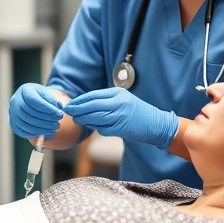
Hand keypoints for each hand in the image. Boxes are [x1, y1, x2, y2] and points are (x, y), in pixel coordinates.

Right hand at [8, 83, 63, 140]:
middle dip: (45, 120)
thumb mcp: (47, 93)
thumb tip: (58, 108)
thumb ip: (52, 99)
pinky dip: (36, 134)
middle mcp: (15, 101)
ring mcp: (12, 113)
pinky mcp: (14, 124)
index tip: (59, 113)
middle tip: (58, 123)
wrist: (32, 101)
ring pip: (25, 123)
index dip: (47, 108)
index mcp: (24, 90)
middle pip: (28, 113)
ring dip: (42, 128)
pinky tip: (47, 133)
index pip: (33, 100)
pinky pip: (23, 131)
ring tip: (54, 128)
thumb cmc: (41, 97)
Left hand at [64, 88, 178, 148]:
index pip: (92, 95)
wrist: (155, 123)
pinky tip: (92, 126)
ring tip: (76, 119)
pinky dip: (95, 128)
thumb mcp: (123, 99)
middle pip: (91, 106)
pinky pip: (102, 129)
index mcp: (117, 93)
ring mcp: (119, 116)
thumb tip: (84, 104)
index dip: (79, 100)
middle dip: (77, 109)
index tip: (70, 103)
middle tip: (68, 112)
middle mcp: (118, 103)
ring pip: (94, 118)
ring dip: (83, 119)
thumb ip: (106, 100)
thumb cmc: (137, 111)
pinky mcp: (120, 129)